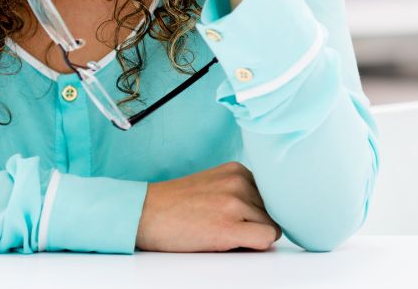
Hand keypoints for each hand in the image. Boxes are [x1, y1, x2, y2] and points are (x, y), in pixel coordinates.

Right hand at [135, 161, 282, 251]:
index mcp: (238, 170)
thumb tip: (269, 215)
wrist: (144, 213)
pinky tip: (233, 243)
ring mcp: (235, 203)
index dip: (259, 211)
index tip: (245, 218)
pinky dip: (257, 246)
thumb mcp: (214, 185)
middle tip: (230, 228)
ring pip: (271, 227)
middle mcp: (240, 182)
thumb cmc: (177, 204)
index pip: (271, 194)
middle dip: (257, 224)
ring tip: (224, 234)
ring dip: (253, 236)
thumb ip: (241, 192)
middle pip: (272, 212)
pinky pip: (266, 239)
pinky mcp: (228, 227)